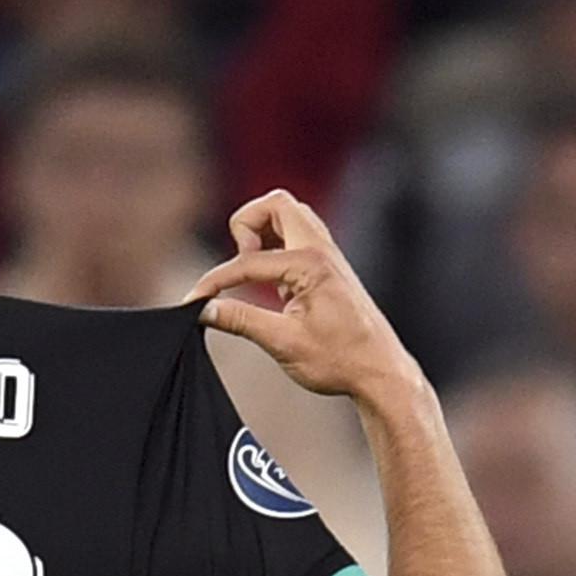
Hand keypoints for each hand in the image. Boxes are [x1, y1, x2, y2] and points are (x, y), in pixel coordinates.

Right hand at [198, 190, 421, 403]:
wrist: (379, 371)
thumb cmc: (341, 359)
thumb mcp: (284, 344)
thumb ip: (242, 321)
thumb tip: (206, 311)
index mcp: (310, 264)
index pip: (247, 261)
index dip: (215, 281)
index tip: (195, 302)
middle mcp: (321, 250)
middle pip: (275, 204)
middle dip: (247, 225)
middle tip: (241, 262)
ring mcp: (327, 254)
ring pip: (288, 215)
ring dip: (263, 232)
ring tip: (254, 269)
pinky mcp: (328, 266)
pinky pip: (297, 235)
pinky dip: (276, 246)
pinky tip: (273, 282)